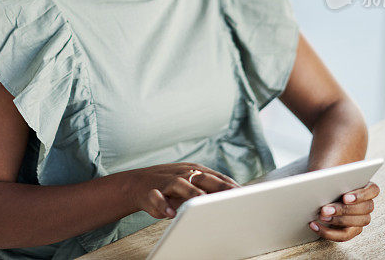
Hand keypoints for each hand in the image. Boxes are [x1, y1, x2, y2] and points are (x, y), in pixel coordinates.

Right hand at [125, 162, 240, 219]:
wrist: (137, 184)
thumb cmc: (171, 186)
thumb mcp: (192, 183)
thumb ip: (210, 189)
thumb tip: (236, 198)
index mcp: (196, 171)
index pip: (218, 177)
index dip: (231, 186)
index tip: (246, 196)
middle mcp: (184, 174)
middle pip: (203, 178)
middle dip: (218, 187)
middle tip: (232, 197)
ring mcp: (168, 181)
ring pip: (181, 184)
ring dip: (191, 192)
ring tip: (201, 200)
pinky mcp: (152, 192)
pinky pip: (157, 198)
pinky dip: (164, 205)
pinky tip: (171, 213)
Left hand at [308, 181, 379, 241]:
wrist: (322, 190)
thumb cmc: (328, 180)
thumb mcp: (329, 175)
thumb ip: (331, 177)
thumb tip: (320, 182)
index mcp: (367, 187)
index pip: (373, 190)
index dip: (360, 195)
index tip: (345, 197)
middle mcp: (367, 204)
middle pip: (364, 209)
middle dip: (343, 210)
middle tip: (324, 209)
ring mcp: (361, 218)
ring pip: (357, 223)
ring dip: (337, 221)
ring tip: (320, 216)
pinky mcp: (351, 230)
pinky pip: (344, 235)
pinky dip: (328, 232)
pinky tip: (314, 225)